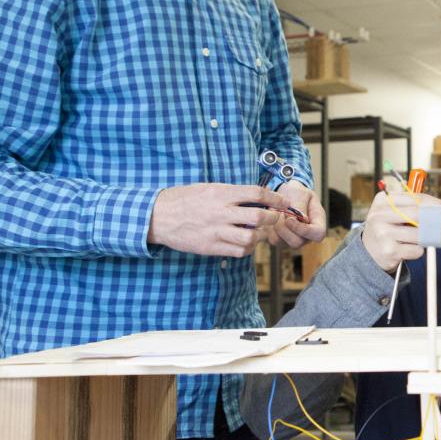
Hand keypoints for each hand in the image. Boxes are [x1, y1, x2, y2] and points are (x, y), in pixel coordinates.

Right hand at [147, 183, 286, 257]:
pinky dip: (248, 249)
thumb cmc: (184, 199)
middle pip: (258, 216)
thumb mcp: (208, 187)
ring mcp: (215, 231)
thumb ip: (231, 192)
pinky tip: (247, 244)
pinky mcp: (210, 247)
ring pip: (251, 237)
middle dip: (273, 217)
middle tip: (275, 217)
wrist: (158, 216)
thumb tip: (256, 196)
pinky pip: (238, 251)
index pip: (256, 193)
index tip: (283, 201)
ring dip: (261, 236)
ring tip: (261, 232)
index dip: (274, 197)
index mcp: (220, 193)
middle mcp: (220, 212)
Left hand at [267, 180, 326, 247]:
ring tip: (275, 211)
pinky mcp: (280, 240)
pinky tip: (271, 216)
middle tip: (279, 212)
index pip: (317, 234)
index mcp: (318, 222)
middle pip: (298, 242)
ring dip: (275, 226)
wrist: (285, 194)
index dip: (304, 230)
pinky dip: (269, 228)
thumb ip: (300, 206)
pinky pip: (273, 240)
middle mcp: (307, 235)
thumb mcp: (300, 193)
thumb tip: (299, 219)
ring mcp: (293, 240)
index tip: (290, 219)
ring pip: (283, 243)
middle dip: (285, 228)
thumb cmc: (297, 193)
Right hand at [361, 191, 440, 272]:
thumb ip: (418, 208)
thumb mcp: (396, 213)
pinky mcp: (389, 250)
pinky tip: (406, 249)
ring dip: (425, 238)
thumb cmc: (388, 229)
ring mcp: (383, 233)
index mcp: (383, 200)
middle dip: (436, 220)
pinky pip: (417, 250)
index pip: (417, 198)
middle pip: (419, 214)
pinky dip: (418, 251)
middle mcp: (380, 215)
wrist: (368, 252)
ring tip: (415, 239)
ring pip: (420, 234)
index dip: (437, 204)